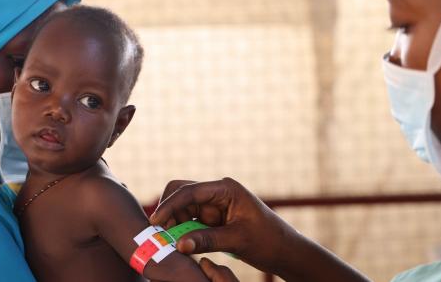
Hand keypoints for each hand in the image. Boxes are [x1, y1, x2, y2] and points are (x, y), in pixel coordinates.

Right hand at [150, 178, 369, 281]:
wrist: (285, 251)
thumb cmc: (268, 241)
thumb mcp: (237, 240)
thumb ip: (207, 239)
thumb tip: (179, 244)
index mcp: (225, 188)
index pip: (189, 192)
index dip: (169, 206)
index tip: (155, 222)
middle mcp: (217, 192)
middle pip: (181, 193)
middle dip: (168, 211)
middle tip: (159, 232)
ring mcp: (214, 205)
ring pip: (182, 208)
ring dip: (173, 223)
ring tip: (167, 241)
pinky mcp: (213, 218)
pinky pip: (189, 221)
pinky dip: (181, 230)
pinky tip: (178, 243)